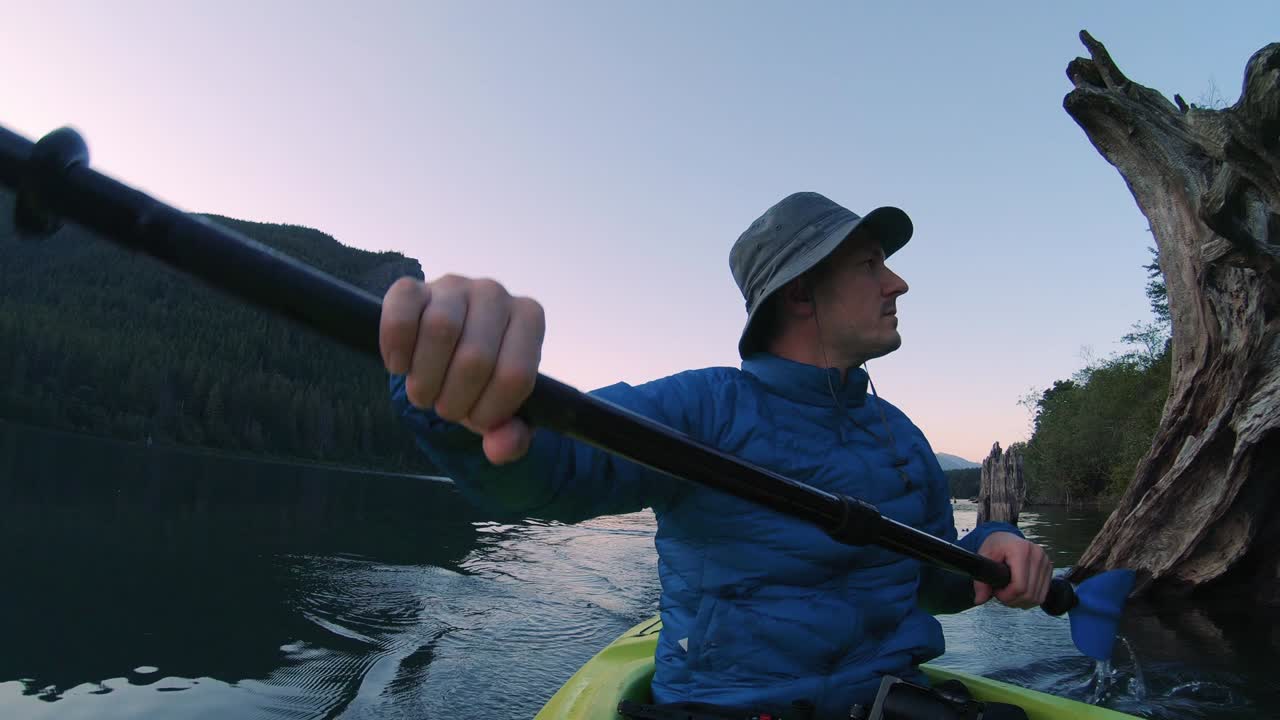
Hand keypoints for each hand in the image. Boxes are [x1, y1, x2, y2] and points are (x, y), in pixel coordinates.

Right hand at [380, 275, 545, 464]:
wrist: (447, 348)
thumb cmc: (482, 380)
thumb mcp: (502, 412)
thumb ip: (511, 436)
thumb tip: (500, 447)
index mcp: (528, 318)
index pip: (515, 375)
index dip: (491, 411)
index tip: (478, 419)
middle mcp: (495, 294)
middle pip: (475, 358)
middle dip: (455, 400)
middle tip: (445, 409)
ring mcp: (454, 285)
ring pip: (440, 330)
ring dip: (425, 379)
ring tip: (424, 392)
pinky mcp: (413, 287)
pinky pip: (401, 314)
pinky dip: (397, 348)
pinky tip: (399, 366)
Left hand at [973, 532, 1052, 608]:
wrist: (1005, 538)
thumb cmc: (995, 546)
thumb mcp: (983, 558)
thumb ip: (980, 580)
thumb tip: (979, 600)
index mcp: (1021, 551)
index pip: (1019, 586)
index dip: (1006, 596)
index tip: (996, 591)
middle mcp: (1038, 555)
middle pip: (1029, 594)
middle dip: (1012, 600)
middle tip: (1001, 592)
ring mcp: (1046, 562)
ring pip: (1037, 598)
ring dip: (1021, 601)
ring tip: (1009, 592)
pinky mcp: (1049, 569)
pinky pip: (1042, 595)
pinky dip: (1029, 598)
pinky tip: (1018, 592)